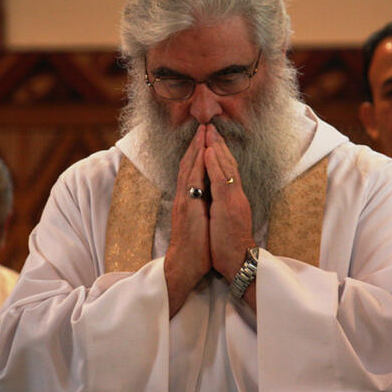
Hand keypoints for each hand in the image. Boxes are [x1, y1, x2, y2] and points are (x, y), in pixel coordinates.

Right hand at [164, 125, 211, 317]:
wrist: (184, 265)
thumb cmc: (194, 247)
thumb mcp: (199, 221)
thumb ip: (200, 205)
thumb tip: (206, 195)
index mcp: (188, 199)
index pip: (193, 170)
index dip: (199, 152)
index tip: (205, 136)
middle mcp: (184, 197)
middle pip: (190, 164)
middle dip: (197, 144)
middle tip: (204, 125)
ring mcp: (184, 201)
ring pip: (190, 168)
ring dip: (197, 149)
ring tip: (203, 131)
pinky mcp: (187, 208)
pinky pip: (192, 181)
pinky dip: (197, 165)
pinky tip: (201, 153)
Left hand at [204, 124, 254, 282]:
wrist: (238, 263)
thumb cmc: (229, 246)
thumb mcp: (225, 222)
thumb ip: (222, 206)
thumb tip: (216, 197)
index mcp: (233, 200)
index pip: (227, 171)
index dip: (220, 154)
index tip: (212, 138)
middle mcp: (235, 196)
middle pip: (228, 164)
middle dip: (218, 144)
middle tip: (210, 126)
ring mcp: (233, 200)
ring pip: (225, 167)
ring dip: (215, 147)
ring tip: (208, 131)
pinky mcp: (228, 206)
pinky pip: (220, 180)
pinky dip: (213, 163)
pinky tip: (207, 151)